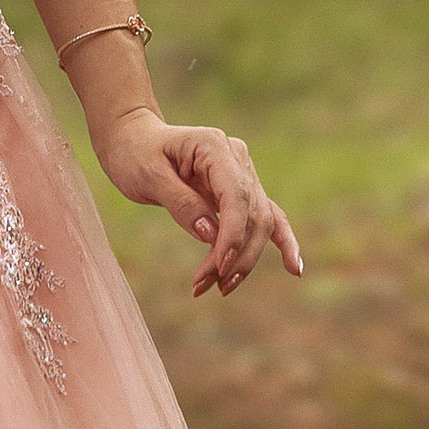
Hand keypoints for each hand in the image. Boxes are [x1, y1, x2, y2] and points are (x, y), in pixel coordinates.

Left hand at [96, 105, 301, 297]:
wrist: (133, 139)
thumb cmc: (135, 154)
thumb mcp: (148, 177)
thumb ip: (181, 204)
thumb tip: (212, 234)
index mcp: (214, 146)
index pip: (236, 196)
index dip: (233, 235)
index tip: (218, 267)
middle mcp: (237, 158)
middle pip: (252, 214)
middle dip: (234, 255)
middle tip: (205, 286)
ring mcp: (243, 173)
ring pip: (260, 222)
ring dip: (244, 259)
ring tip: (219, 289)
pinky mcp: (241, 190)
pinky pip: (267, 217)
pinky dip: (282, 242)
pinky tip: (294, 269)